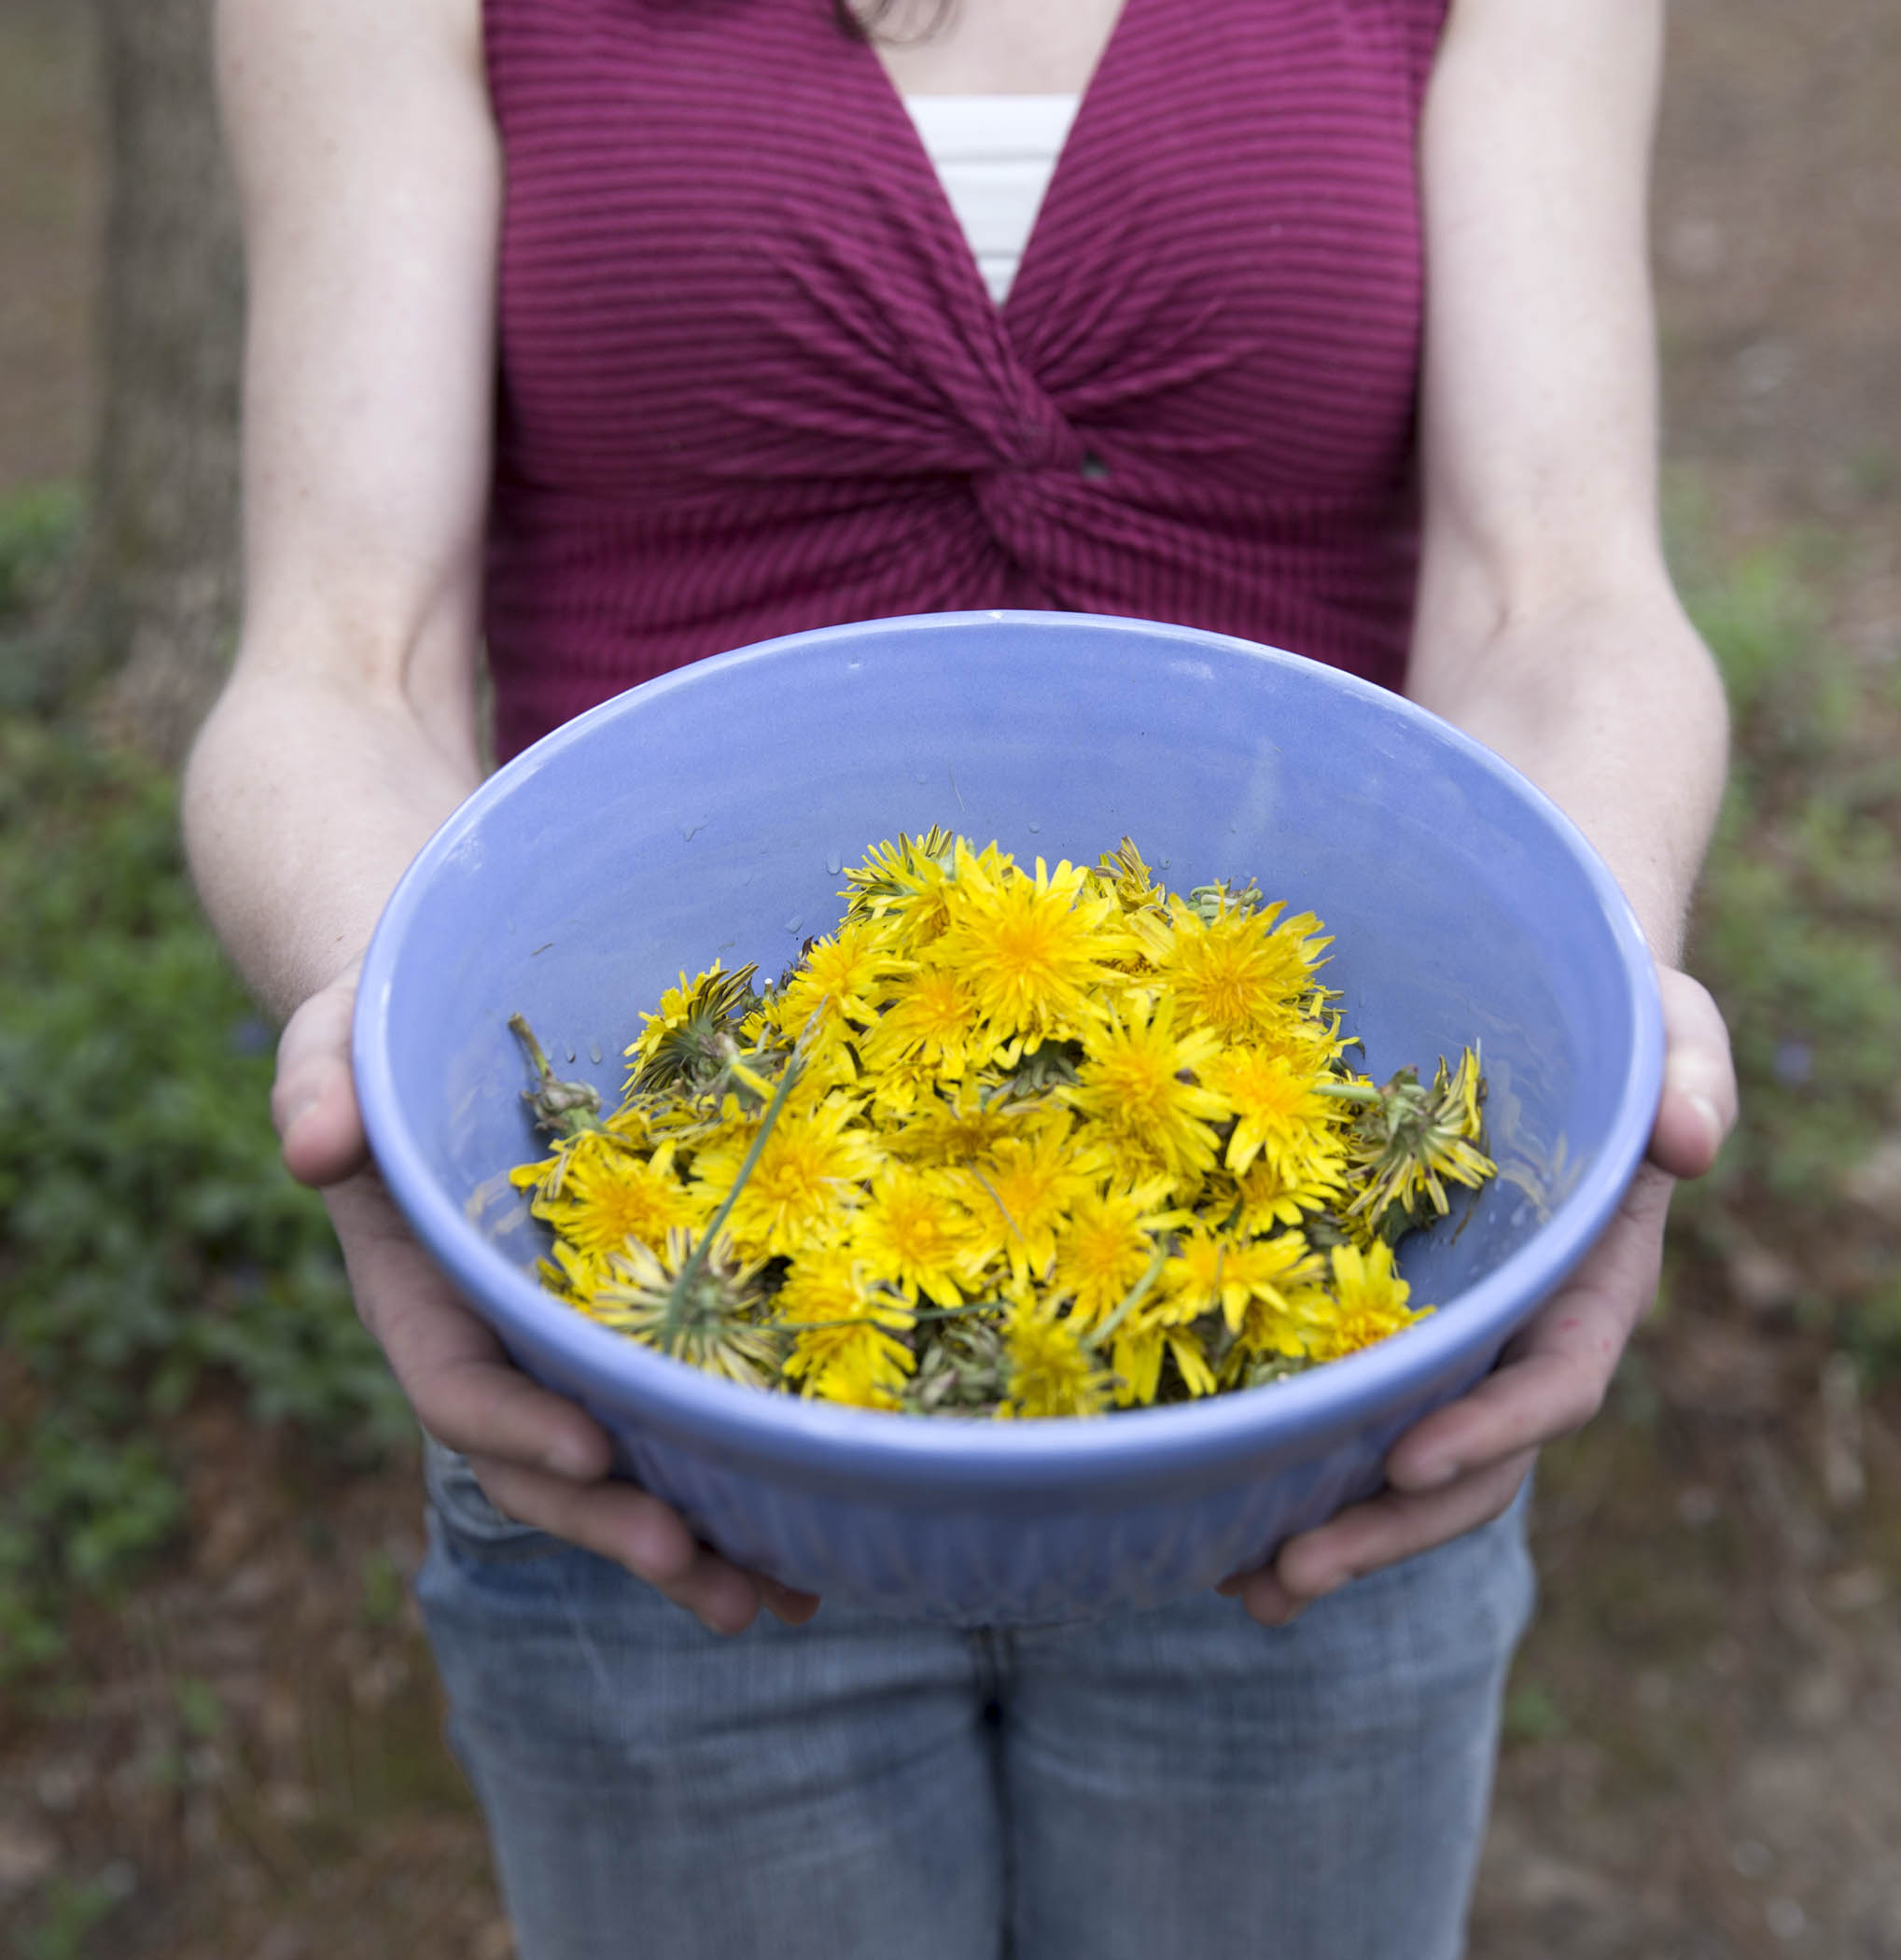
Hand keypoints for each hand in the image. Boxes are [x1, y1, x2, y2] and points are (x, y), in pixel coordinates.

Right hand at [273, 973, 819, 1634]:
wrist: (445, 1032)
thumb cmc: (386, 1034)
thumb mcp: (336, 1044)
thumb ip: (318, 1089)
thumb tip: (313, 1151)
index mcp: (419, 1295)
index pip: (455, 1383)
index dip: (514, 1427)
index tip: (591, 1448)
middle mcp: (492, 1344)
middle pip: (546, 1465)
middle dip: (617, 1525)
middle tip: (702, 1571)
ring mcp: (560, 1349)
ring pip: (620, 1468)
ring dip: (693, 1540)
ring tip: (779, 1597)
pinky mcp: (625, 1329)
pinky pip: (672, 1413)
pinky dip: (731, 1473)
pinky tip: (811, 1522)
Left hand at [1221, 966, 1736, 1626]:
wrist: (1539, 1013)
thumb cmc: (1611, 1022)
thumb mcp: (1668, 1027)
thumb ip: (1689, 1075)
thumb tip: (1689, 1142)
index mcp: (1590, 1286)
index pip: (1552, 1381)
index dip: (1490, 1431)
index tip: (1405, 1463)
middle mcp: (1517, 1335)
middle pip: (1465, 1461)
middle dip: (1384, 1527)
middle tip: (1287, 1573)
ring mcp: (1449, 1338)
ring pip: (1395, 1460)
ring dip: (1327, 1529)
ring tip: (1236, 1585)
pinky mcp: (1382, 1319)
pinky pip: (1343, 1404)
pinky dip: (1287, 1459)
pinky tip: (1206, 1504)